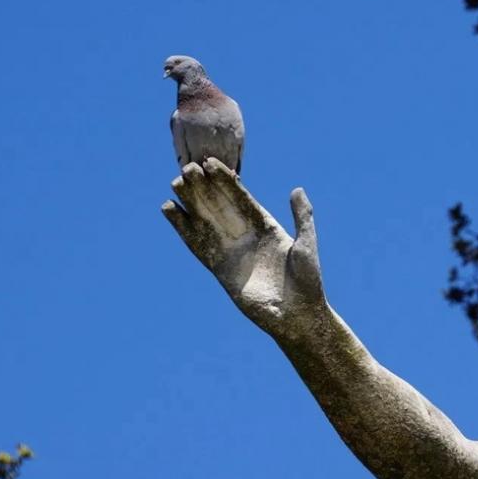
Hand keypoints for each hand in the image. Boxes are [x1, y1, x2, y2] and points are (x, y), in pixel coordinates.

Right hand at [162, 158, 325, 337]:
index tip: (210, 162)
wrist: (296, 316)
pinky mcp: (219, 268)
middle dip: (204, 186)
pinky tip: (169, 211)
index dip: (226, 180)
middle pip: (220, 205)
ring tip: (174, 182)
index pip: (241, 197)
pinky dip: (183, 229)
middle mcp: (246, 235)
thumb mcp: (306, 244)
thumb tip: (297, 189)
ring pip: (206, 221)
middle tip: (187, 166)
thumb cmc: (308, 282)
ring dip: (191, 202)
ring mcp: (231, 251)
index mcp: (266, 226)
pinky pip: (197, 245)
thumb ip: (302, 217)